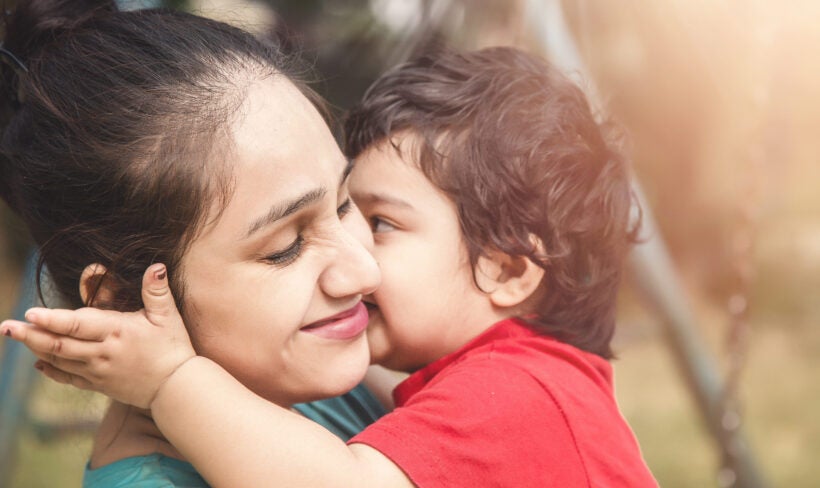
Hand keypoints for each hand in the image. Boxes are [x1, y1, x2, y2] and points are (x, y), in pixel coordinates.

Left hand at [0, 264, 195, 408]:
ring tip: (16, 336)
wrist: (177, 387)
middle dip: (29, 335)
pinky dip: (50, 370)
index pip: (78, 324)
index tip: (30, 313)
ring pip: (59, 360)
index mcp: (116, 332)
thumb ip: (156, 290)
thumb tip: (156, 265)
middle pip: (58, 344)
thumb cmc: (173, 347)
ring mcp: (97, 371)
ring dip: (35, 348)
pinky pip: (68, 378)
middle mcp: (101, 353)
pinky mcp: (99, 385)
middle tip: (6, 327)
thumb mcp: (168, 316)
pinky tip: (38, 364)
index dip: (52, 319)